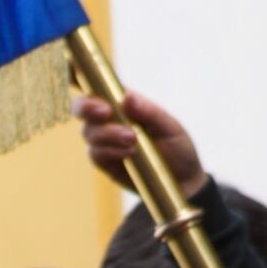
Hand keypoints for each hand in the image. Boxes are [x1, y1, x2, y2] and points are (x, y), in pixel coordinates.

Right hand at [74, 89, 205, 197]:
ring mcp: (106, 141)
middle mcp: (111, 119)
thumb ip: (149, 111)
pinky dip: (109, 152)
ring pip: (89, 132)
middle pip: (83, 107)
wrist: (183, 181)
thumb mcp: (170, 127)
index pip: (100, 87)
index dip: (89, 86)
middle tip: (106, 113)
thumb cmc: (177, 146)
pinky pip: (96, 155)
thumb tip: (128, 96)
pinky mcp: (105, 162)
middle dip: (87, 108)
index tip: (103, 100)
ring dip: (107, 134)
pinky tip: (128, 154)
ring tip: (132, 140)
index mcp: (125, 103)